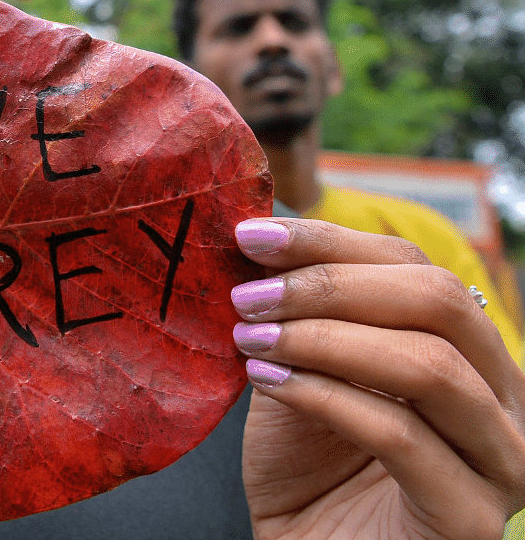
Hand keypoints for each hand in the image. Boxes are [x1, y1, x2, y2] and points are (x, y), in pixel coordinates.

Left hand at [235, 218, 524, 538]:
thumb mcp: (298, 373)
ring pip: (428, 365)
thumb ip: (297, 316)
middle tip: (247, 294)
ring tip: (251, 337)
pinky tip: (268, 381)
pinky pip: (402, 435)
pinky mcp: (472, 518)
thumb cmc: (305, 471)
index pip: (415, 268)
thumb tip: (260, 237)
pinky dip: (326, 397)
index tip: (251, 235)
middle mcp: (504, 401)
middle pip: (438, 301)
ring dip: (324, 339)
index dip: (331, 242)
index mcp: (470, 354)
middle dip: (329, 285)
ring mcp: (501, 462)